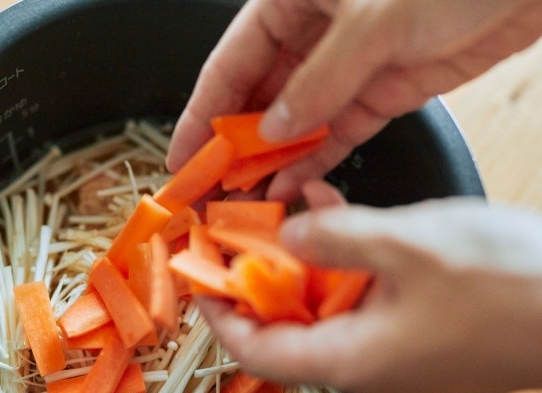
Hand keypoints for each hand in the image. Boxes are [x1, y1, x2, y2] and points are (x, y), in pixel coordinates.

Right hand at [168, 0, 541, 201]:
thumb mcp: (375, 19)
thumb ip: (320, 80)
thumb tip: (273, 129)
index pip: (231, 63)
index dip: (202, 112)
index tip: (182, 156)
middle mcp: (313, 32)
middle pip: (258, 96)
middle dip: (233, 145)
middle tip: (211, 190)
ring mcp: (348, 66)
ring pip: (295, 121)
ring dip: (271, 162)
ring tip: (245, 201)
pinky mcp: (382, 91)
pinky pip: (336, 134)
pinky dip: (313, 161)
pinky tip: (289, 188)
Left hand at [197, 191, 541, 392]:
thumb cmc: (508, 285)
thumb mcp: (410, 245)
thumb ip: (338, 238)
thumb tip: (289, 234)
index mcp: (350, 359)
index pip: (257, 352)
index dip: (220, 318)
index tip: (200, 280)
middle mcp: (368, 367)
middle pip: (291, 330)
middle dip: (265, 280)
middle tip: (246, 236)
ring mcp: (401, 356)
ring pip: (332, 311)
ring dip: (312, 264)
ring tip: (302, 213)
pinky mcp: (428, 338)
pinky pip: (370, 305)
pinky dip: (352, 266)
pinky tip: (353, 222)